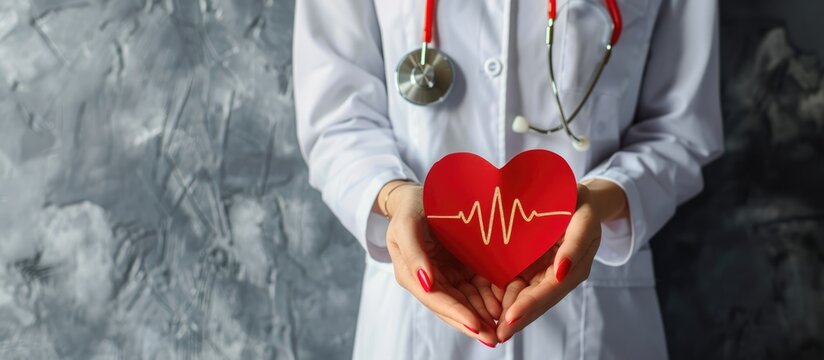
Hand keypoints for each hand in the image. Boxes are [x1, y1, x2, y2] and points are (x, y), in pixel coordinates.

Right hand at [378, 181, 502, 346]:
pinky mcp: (460, 269)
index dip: (456, 314)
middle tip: (495, 339)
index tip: (476, 326)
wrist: (418, 196)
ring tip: (503, 329)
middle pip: (453, 307)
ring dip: (483, 316)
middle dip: (473, 324)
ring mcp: (446, 276)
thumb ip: (414, 255)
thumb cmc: (410, 208)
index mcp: (412, 275)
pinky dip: (490, 298)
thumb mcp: (406, 225)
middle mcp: (430, 280)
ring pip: (467, 302)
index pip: (436, 299)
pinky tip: (505, 307)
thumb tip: (426, 284)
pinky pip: (476, 287)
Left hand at [493, 180, 627, 341]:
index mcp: (575, 266)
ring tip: (493, 331)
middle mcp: (561, 274)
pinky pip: (521, 285)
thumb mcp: (582, 219)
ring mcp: (548, 272)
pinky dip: (507, 298)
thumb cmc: (580, 203)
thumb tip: (562, 272)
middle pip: (538, 300)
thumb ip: (574, 245)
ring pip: (528, 297)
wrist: (581, 199)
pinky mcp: (536, 267)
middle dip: (518, 318)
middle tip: (498, 335)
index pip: (549, 289)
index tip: (511, 317)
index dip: (530, 304)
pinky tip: (491, 310)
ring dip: (512, 314)